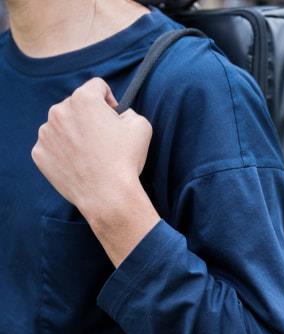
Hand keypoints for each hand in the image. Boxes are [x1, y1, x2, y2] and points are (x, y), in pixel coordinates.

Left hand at [31, 77, 152, 217]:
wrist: (107, 195)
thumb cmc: (125, 160)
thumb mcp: (142, 127)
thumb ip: (130, 112)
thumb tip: (121, 115)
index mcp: (84, 99)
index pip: (97, 86)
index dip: (109, 100)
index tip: (113, 116)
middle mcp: (59, 111)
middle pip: (76, 106)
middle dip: (89, 118)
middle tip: (103, 140)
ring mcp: (45, 133)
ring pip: (61, 126)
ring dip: (74, 134)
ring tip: (91, 155)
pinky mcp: (39, 153)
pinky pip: (52, 147)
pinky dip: (63, 153)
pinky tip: (79, 165)